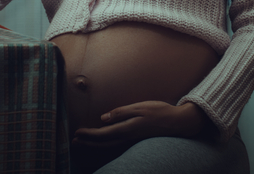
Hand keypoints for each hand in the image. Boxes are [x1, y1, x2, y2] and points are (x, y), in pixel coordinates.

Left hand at [72, 101, 211, 147]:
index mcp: (128, 128)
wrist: (178, 123)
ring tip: (84, 142)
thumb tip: (104, 118)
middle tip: (74, 141)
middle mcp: (128, 138)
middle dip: (88, 142)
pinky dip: (106, 143)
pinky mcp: (136, 140)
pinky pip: (116, 144)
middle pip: (104, 142)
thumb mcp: (141, 107)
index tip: (77, 133)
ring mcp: (133, 141)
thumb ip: (122, 112)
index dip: (89, 134)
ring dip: (95, 144)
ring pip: (109, 145)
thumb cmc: (160, 112)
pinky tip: (103, 141)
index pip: (103, 134)